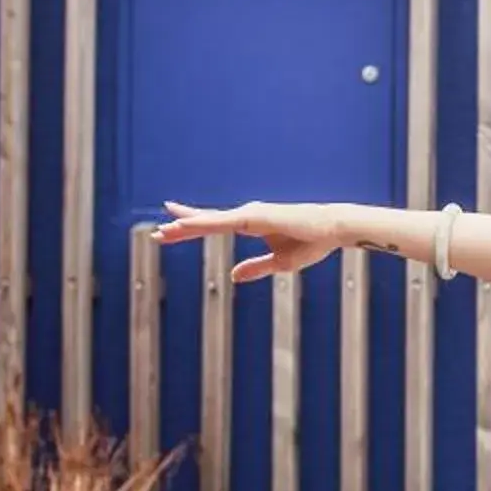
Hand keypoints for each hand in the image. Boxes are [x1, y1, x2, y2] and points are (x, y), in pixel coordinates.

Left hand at [153, 201, 345, 282]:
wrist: (333, 230)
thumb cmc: (312, 242)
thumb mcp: (280, 262)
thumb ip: (255, 267)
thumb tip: (233, 275)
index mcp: (252, 224)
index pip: (215, 225)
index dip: (193, 227)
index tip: (170, 228)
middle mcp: (247, 215)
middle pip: (207, 221)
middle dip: (181, 227)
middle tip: (157, 233)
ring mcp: (249, 214)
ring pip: (209, 221)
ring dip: (186, 226)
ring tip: (162, 231)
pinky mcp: (254, 217)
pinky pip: (221, 222)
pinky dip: (201, 223)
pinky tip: (184, 224)